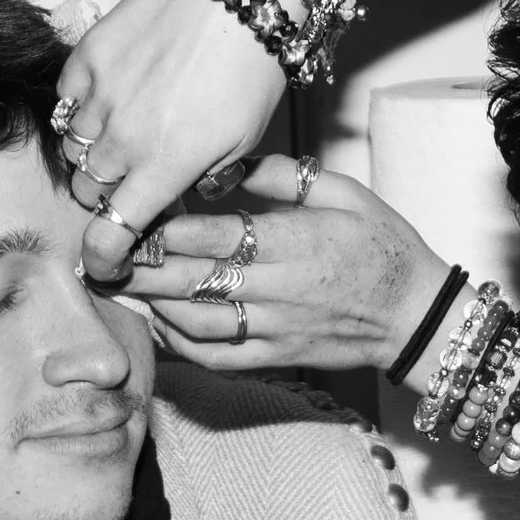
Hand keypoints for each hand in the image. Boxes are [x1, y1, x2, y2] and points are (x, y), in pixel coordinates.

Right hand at [56, 0, 293, 280]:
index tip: (102, 266)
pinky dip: (83, 109)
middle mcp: (125, 138)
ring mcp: (100, 96)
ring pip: (74, 148)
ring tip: (128, 134)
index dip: (102, 258)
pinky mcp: (86, 57)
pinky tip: (116, 98)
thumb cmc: (252, 69)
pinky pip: (67, 101)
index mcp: (167, 166)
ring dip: (95, 153)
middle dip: (107, 197)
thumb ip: (204, 178)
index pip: (113, 232)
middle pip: (90, 192)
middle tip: (132, 182)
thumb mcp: (243, 141)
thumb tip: (178, 197)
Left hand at [120, 154, 448, 372]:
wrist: (418, 316)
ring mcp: (276, 328)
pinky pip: (218, 356)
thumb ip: (288, 178)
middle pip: (191, 279)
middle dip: (141, 266)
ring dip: (152, 303)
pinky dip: (181, 342)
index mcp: (294, 242)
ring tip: (121, 282)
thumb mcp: (348, 194)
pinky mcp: (277, 356)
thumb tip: (231, 163)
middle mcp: (279, 288)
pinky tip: (160, 321)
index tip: (131, 215)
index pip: (212, 236)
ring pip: (196, 320)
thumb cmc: (386, 248)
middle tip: (101, 252)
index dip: (164, 228)